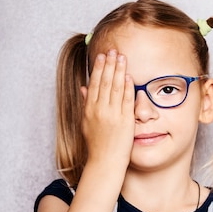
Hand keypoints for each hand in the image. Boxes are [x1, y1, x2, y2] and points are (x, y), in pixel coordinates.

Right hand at [80, 49, 134, 167]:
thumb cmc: (97, 144)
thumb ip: (86, 103)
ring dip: (118, 71)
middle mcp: (99, 110)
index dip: (99, 69)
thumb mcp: (86, 122)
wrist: (105, 161)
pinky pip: (126, 100)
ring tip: (121, 57)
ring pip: (115, 88)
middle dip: (109, 65)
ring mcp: (112, 115)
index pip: (94, 84)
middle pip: (104, 82)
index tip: (101, 56)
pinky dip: (127, 87)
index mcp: (89, 109)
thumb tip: (84, 88)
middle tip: (112, 50)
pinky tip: (128, 76)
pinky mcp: (124, 120)